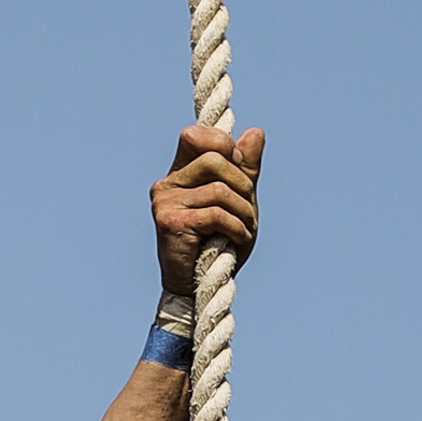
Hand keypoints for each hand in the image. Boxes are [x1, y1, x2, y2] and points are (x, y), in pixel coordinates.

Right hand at [150, 121, 263, 302]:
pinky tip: (237, 240)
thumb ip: (246, 169)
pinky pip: (216, 214)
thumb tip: (256, 131)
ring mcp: (165, 202)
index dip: (223, 145)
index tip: (237, 168)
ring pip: (219, 188)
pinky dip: (236, 228)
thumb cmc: (217, 244)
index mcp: (179, 173)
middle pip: (214, 160)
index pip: (195, 135)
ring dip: (243, 212)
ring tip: (243, 230)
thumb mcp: (238, 201)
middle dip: (243, 185)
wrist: (196, 289)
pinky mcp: (171, 223)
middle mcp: (167, 183)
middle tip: (247, 210)